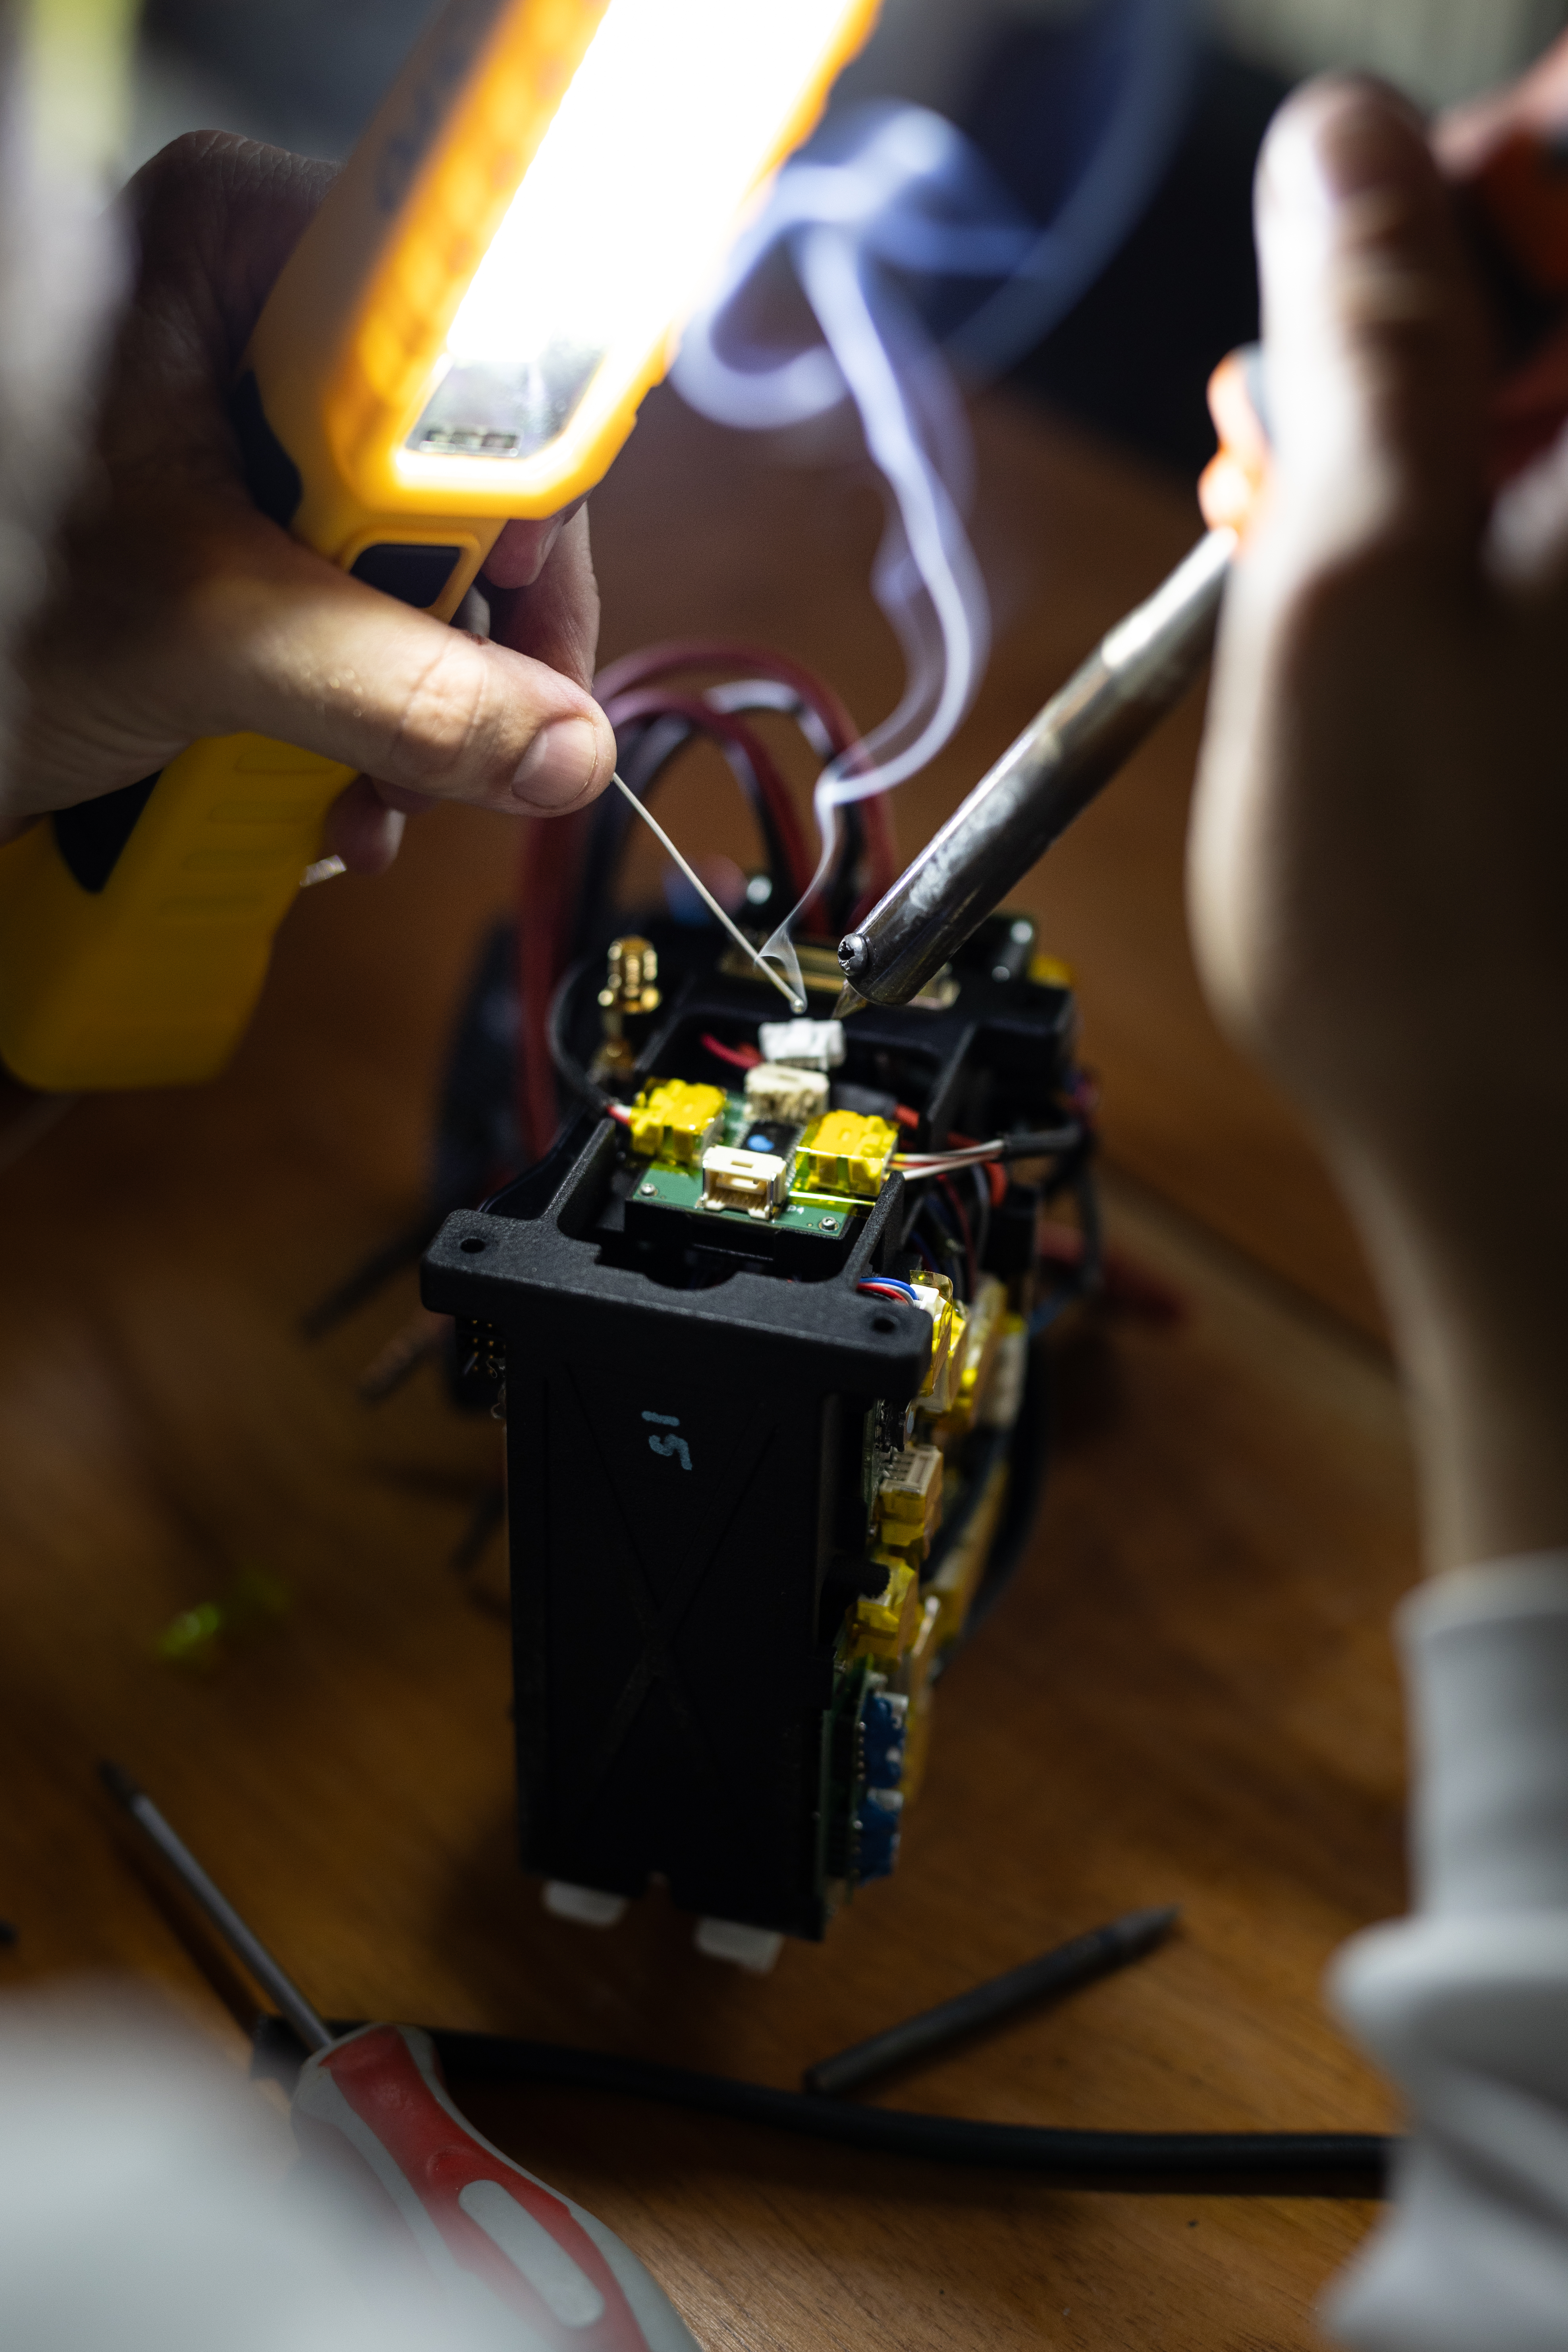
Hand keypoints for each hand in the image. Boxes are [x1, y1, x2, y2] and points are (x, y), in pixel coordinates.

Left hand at [6, 132, 616, 873]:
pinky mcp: (260, 524)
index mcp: (238, 251)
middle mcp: (261, 319)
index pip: (469, 332)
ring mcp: (262, 427)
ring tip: (380, 789)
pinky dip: (378, 713)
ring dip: (428, 703)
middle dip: (469, 633)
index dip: (513, 476)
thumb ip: (402, 693)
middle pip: (467, 467)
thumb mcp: (208, 640)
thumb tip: (561, 743)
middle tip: (463, 724)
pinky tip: (347, 785)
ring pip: (431, 558)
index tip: (504, 592)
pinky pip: (379, 605)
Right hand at [1188, 67, 1567, 1572]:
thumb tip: (1338, 148)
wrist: (1525, 1152)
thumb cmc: (1428, 908)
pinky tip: (1335, 578)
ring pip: (1531, 406)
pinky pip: (1525, 521)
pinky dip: (1426, 517)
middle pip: (1560, 286)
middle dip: (1413, 310)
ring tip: (1271, 520)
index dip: (1476, 172)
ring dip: (1394, 427)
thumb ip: (1359, 329)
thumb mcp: (1345, 580)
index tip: (1365, 253)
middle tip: (1272, 427)